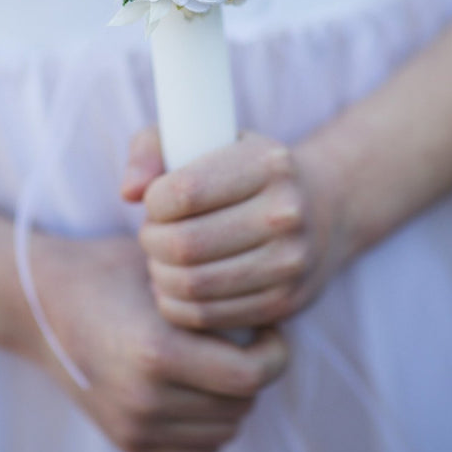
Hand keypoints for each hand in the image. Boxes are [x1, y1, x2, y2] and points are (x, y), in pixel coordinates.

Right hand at [25, 233, 287, 451]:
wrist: (38, 304)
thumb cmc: (106, 271)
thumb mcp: (160, 263)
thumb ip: (212, 286)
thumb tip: (270, 297)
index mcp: (156, 350)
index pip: (250, 375)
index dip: (275, 353)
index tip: (268, 328)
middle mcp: (145, 397)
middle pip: (242, 404)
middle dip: (256, 372)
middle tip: (249, 340)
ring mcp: (134, 425)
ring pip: (225, 430)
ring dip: (234, 399)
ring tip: (221, 360)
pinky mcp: (128, 441)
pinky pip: (200, 450)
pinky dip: (211, 425)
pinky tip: (199, 388)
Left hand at [122, 129, 352, 332]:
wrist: (322, 209)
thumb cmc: (243, 169)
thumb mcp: (203, 136)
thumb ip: (151, 148)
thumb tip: (129, 191)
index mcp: (267, 164)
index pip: (185, 191)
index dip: (154, 200)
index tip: (155, 199)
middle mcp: (286, 213)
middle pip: (185, 244)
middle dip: (152, 241)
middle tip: (152, 233)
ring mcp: (290, 262)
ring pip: (193, 284)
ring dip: (160, 275)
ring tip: (161, 258)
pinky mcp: (284, 302)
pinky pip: (208, 315)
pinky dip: (177, 304)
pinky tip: (175, 284)